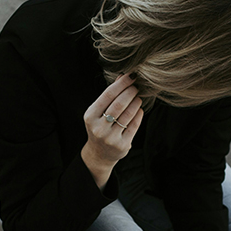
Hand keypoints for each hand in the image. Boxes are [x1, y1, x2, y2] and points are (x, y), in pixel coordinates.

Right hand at [81, 74, 144, 188]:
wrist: (99, 154)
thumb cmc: (100, 127)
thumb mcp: (99, 111)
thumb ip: (110, 95)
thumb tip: (122, 76)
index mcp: (90, 116)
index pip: (108, 95)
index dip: (121, 84)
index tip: (131, 76)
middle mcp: (99, 128)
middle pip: (119, 104)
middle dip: (130, 92)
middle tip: (137, 86)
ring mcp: (110, 138)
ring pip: (128, 114)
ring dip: (136, 102)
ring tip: (138, 97)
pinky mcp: (122, 145)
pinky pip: (134, 125)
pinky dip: (139, 114)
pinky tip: (139, 109)